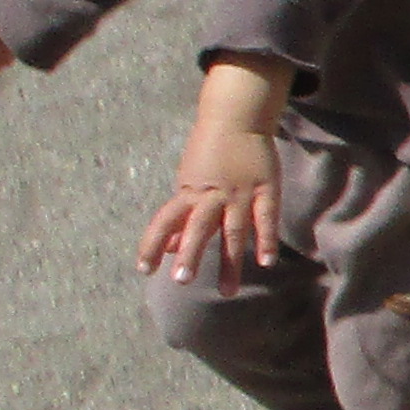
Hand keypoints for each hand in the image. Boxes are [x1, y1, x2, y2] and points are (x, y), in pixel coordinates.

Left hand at [141, 131, 279, 286]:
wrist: (237, 118)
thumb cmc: (209, 154)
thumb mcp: (188, 183)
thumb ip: (181, 219)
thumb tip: (166, 249)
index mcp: (189, 192)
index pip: (165, 221)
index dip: (152, 244)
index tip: (143, 270)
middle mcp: (212, 195)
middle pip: (198, 228)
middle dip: (190, 254)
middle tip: (181, 281)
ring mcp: (240, 193)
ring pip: (233, 231)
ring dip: (229, 261)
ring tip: (226, 292)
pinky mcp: (266, 189)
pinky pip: (266, 218)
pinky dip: (266, 240)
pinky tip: (266, 262)